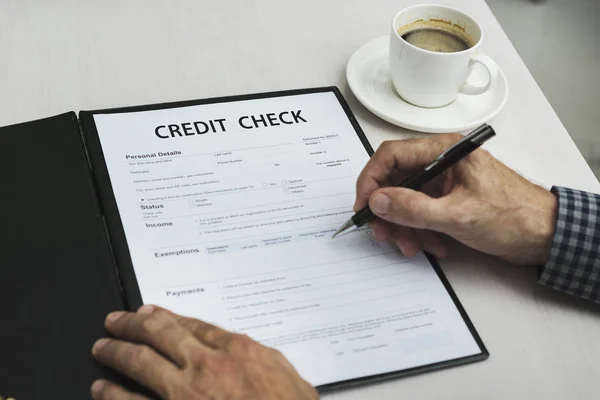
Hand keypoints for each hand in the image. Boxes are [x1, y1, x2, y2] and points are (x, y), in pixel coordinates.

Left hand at [90, 305, 317, 399]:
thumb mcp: (291, 381)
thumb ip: (262, 362)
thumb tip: (245, 351)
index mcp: (236, 351)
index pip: (192, 324)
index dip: (166, 316)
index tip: (149, 312)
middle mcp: (206, 366)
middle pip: (159, 334)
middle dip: (132, 325)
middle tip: (115, 321)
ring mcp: (183, 394)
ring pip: (140, 363)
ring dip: (116, 353)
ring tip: (102, 348)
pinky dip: (113, 395)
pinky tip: (101, 389)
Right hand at [354, 134, 556, 264]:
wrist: (545, 236)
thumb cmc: (514, 217)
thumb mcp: (459, 215)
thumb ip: (414, 208)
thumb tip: (378, 201)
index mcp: (445, 151)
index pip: (392, 154)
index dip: (371, 180)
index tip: (363, 206)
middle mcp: (441, 163)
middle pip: (395, 180)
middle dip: (388, 211)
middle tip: (385, 234)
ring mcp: (443, 183)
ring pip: (404, 200)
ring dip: (404, 226)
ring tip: (414, 247)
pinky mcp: (447, 201)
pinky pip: (419, 213)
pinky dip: (419, 231)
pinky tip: (434, 245)